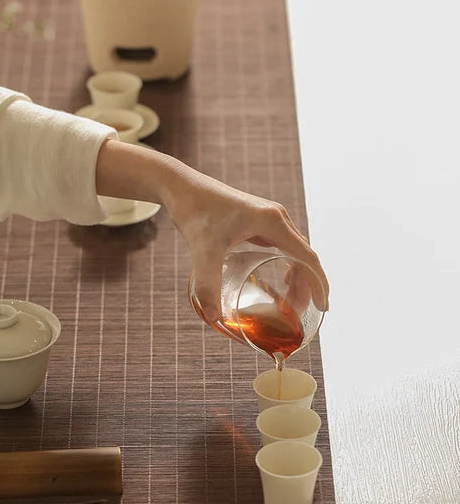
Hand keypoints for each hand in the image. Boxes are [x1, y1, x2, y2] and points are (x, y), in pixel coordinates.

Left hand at [163, 167, 328, 322]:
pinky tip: (281, 279)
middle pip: (304, 256)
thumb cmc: (195, 212)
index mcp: (273, 222)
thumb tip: (213, 316)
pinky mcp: (259, 220)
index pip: (308, 257)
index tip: (323, 307)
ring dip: (298, 276)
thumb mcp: (203, 250)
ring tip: (292, 303)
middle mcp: (277, 217)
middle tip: (298, 314)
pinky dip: (288, 264)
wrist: (182, 187)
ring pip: (295, 251)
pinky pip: (284, 245)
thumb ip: (208, 283)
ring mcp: (269, 217)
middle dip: (306, 286)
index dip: (318, 283)